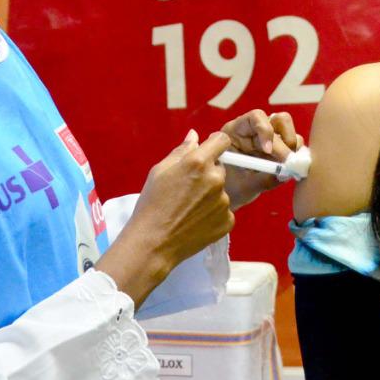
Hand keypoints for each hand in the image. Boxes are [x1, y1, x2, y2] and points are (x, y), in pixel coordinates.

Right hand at [96, 130, 232, 306]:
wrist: (154, 242)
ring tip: (188, 208)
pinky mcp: (228, 221)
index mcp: (198, 162)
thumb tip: (194, 136)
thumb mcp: (160, 171)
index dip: (215, 143)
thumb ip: (181, 151)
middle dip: (208, 173)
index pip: (221, 141)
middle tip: (188, 189)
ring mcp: (224, 202)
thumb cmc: (152, 204)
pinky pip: (223, 210)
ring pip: (220, 191)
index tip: (209, 150)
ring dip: (210, 195)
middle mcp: (215, 179)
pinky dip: (213, 214)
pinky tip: (195, 220)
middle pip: (220, 168)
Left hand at [220, 109, 304, 208]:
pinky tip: (291, 170)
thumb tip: (285, 173)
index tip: (267, 151)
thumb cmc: (230, 188)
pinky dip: (298, 157)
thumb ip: (262, 179)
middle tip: (287, 163)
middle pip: (279, 120)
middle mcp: (255, 130)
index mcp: (237, 131)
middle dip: (286, 142)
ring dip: (293, 148)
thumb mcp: (243, 186)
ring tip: (289, 166)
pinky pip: (295, 146)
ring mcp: (269, 138)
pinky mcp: (280, 150)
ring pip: (289, 131)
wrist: (231, 196)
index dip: (265, 130)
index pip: (255, 117)